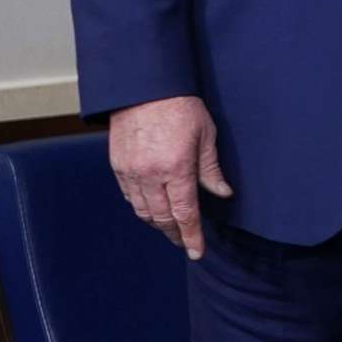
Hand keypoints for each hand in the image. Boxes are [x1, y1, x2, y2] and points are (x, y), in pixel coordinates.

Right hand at [107, 96, 231, 259]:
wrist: (144, 89)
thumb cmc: (181, 108)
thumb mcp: (206, 135)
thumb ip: (211, 169)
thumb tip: (223, 194)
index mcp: (176, 168)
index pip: (185, 213)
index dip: (191, 235)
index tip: (197, 252)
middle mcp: (150, 175)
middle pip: (163, 218)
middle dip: (175, 234)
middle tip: (186, 242)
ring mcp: (131, 173)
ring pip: (143, 211)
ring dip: (158, 223)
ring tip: (172, 228)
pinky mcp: (118, 167)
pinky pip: (130, 197)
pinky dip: (142, 208)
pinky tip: (152, 209)